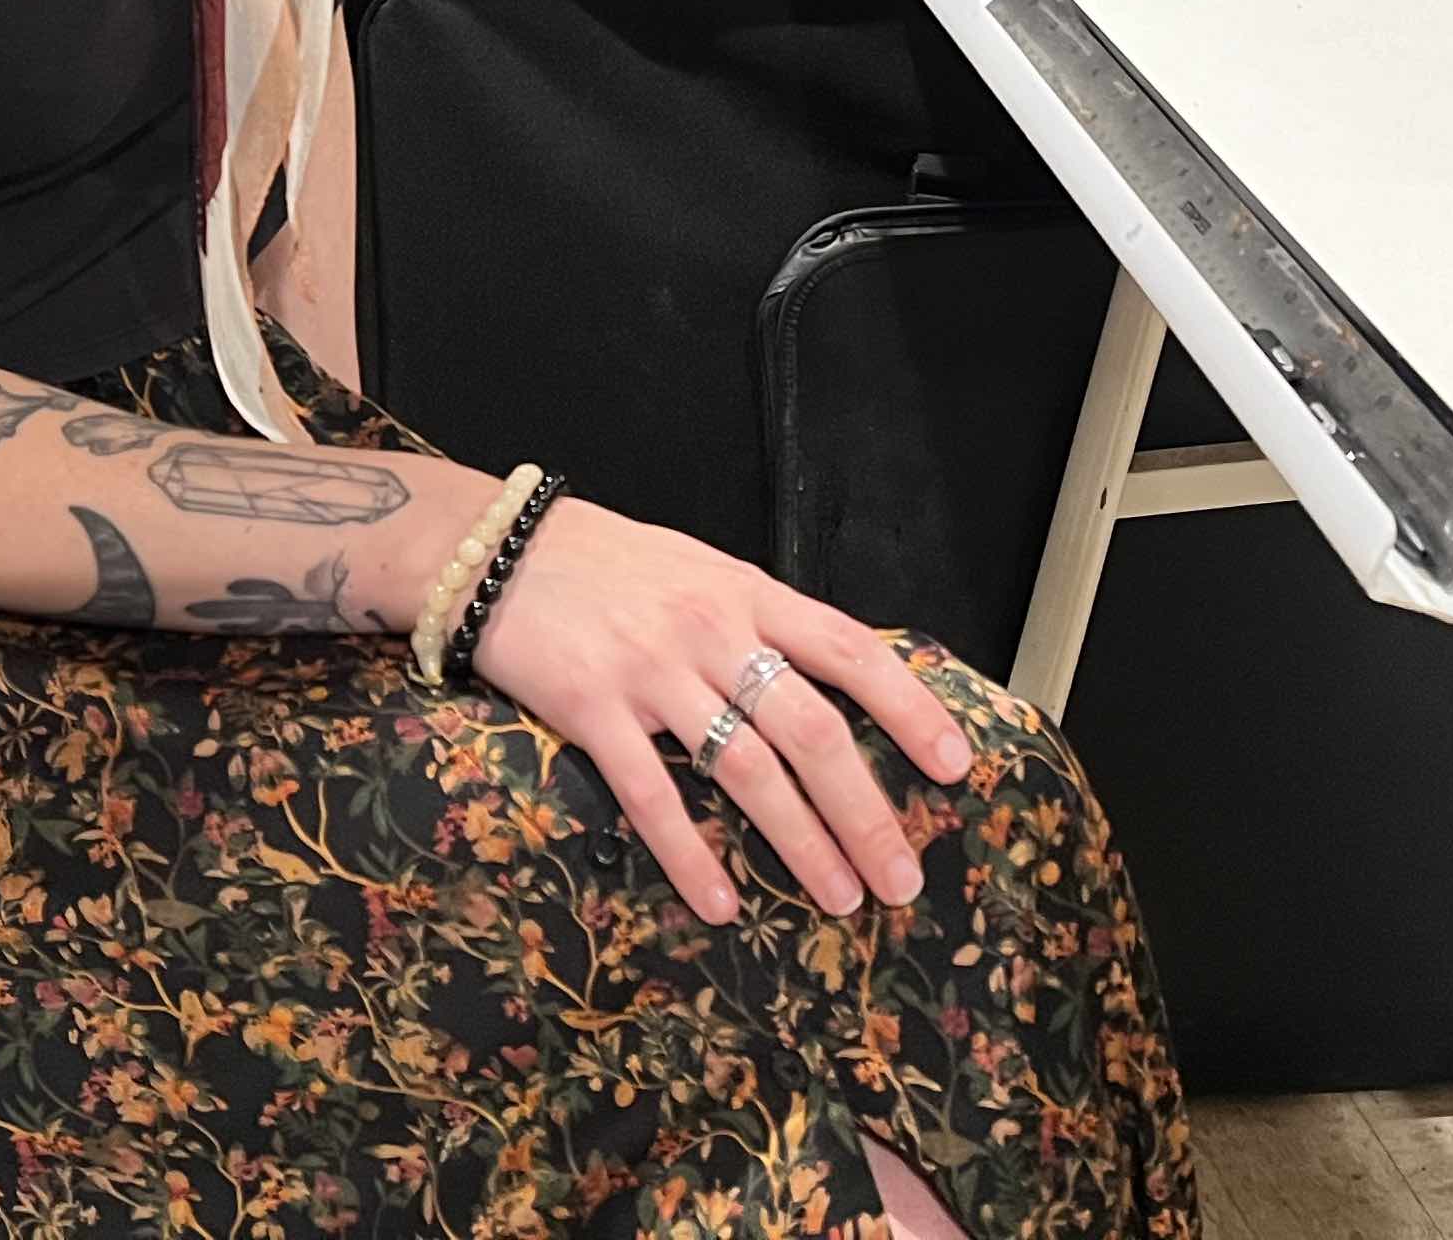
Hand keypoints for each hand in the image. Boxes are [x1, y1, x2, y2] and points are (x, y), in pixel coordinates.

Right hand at [464, 495, 975, 927]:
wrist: (498, 547)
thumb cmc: (610, 565)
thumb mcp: (701, 572)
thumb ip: (758, 625)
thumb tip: (830, 686)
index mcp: (749, 594)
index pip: (852, 652)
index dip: (910, 710)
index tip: (954, 767)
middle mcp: (713, 632)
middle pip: (813, 731)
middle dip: (867, 813)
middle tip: (902, 879)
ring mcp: (654, 671)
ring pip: (748, 771)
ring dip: (803, 845)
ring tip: (841, 900)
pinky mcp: (592, 708)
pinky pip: (652, 796)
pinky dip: (690, 857)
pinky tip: (722, 905)